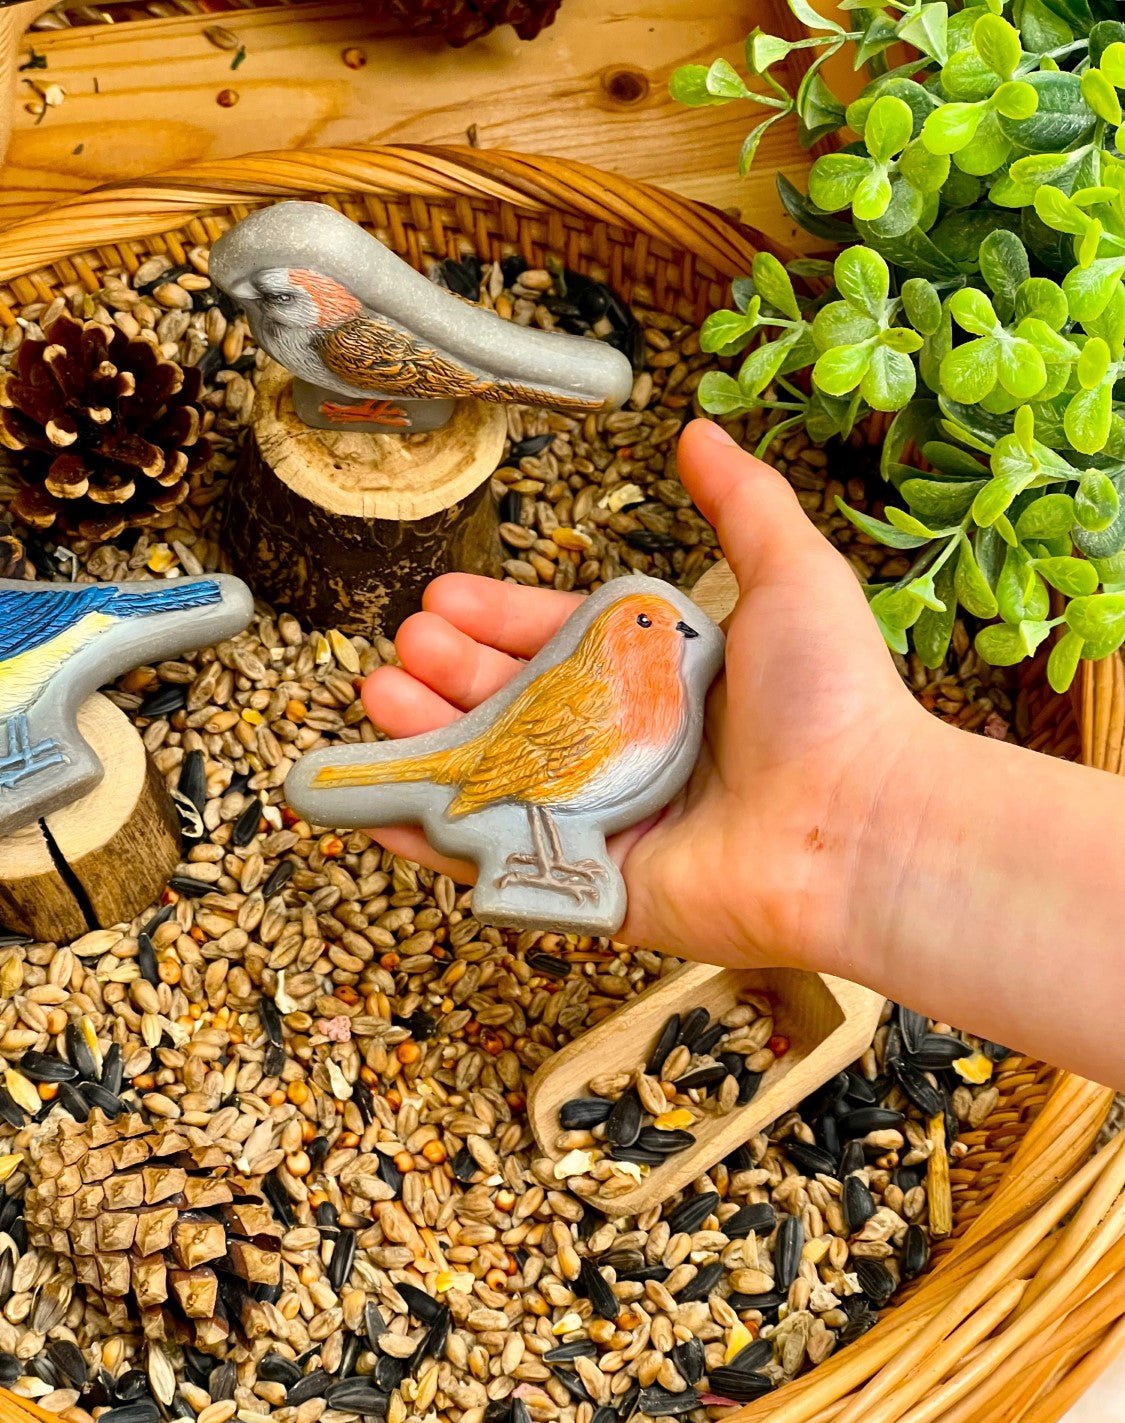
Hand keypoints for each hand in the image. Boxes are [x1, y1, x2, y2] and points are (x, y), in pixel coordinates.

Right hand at [360, 419, 936, 969]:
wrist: (862, 827)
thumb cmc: (833, 700)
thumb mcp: (791, 575)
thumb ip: (743, 503)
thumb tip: (699, 429)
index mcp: (663, 679)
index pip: (558, 639)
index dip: (499, 616)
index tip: (443, 595)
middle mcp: (628, 746)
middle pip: (515, 703)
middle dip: (452, 670)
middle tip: (408, 643)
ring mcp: (605, 818)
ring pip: (493, 774)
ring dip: (427, 737)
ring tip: (381, 694)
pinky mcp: (592, 884)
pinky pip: (494, 859)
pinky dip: (426, 836)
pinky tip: (368, 799)